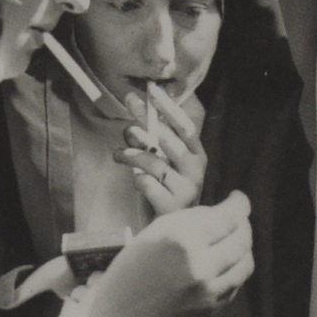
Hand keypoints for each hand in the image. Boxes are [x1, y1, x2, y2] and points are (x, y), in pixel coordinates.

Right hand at [78, 191, 252, 316]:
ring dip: (245, 249)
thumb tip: (223, 212)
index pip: (228, 217)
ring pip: (245, 264)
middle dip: (244, 225)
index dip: (240, 204)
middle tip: (238, 220)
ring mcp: (208, 291)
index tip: (238, 199)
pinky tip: (225, 264)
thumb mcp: (156, 230)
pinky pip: (235, 285)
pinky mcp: (210, 310)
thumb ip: (192, 219)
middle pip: (242, 239)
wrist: (119, 314)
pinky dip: (235, 271)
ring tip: (235, 241)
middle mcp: (200, 265)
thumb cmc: (133, 267)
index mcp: (182, 239)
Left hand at [115, 83, 206, 214]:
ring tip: (119, 154)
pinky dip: (138, 180)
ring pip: (155, 163)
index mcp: (197, 154)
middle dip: (146, 126)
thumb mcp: (167, 161)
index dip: (169, 108)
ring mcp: (185, 189)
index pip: (185, 126)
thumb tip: (134, 112)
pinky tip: (136, 180)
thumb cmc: (168, 186)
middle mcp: (196, 170)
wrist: (176, 227)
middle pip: (169, 141)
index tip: (152, 90)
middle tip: (127, 117)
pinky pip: (148, 185)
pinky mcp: (171, 206)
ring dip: (133, 155)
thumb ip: (154, 139)